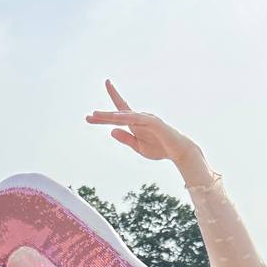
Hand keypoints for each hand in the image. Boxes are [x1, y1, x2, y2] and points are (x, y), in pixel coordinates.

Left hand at [86, 80, 202, 167]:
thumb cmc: (159, 148)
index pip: (117, 117)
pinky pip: (138, 119)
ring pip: (125, 115)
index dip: (104, 116)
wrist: (178, 152)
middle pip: (117, 115)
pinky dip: (127, 117)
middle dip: (103, 116)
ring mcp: (146, 119)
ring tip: (97, 115)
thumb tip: (111, 131)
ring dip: (111, 115)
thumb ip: (125, 139)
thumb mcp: (138, 147)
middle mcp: (138, 119)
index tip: (90, 115)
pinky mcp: (154, 122)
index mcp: (134, 125)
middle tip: (88, 117)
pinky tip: (116, 117)